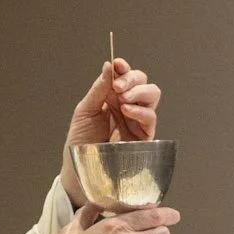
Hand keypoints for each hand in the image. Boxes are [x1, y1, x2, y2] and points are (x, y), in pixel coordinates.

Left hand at [62, 59, 160, 205]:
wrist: (80, 169)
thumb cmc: (80, 143)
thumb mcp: (84, 112)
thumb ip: (98, 90)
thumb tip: (109, 66)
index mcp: (112, 98)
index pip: (124, 76)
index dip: (123, 68)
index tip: (117, 64)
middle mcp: (127, 106)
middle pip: (142, 81)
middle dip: (132, 78)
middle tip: (118, 87)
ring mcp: (136, 120)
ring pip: (152, 95)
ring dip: (140, 91)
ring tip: (123, 99)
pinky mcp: (143, 137)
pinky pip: (151, 118)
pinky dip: (141, 110)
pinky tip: (127, 110)